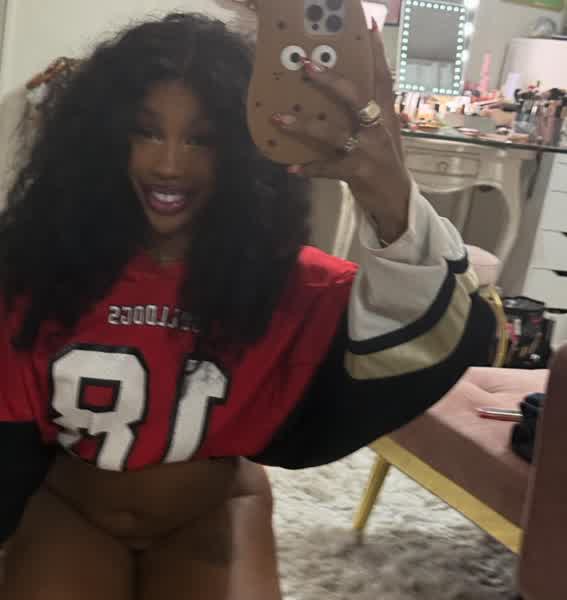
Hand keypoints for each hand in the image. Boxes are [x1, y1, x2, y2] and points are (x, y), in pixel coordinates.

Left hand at [271, 20, 410, 244]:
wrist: (397, 200)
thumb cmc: (385, 163)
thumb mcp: (385, 134)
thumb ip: (372, 114)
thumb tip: (349, 94)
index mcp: (385, 116)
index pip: (382, 78)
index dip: (375, 52)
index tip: (368, 26)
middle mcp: (378, 128)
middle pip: (355, 96)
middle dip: (330, 80)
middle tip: (306, 66)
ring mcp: (368, 150)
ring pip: (333, 132)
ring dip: (303, 125)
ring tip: (278, 119)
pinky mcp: (358, 172)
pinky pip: (328, 167)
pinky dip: (310, 168)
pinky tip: (292, 168)